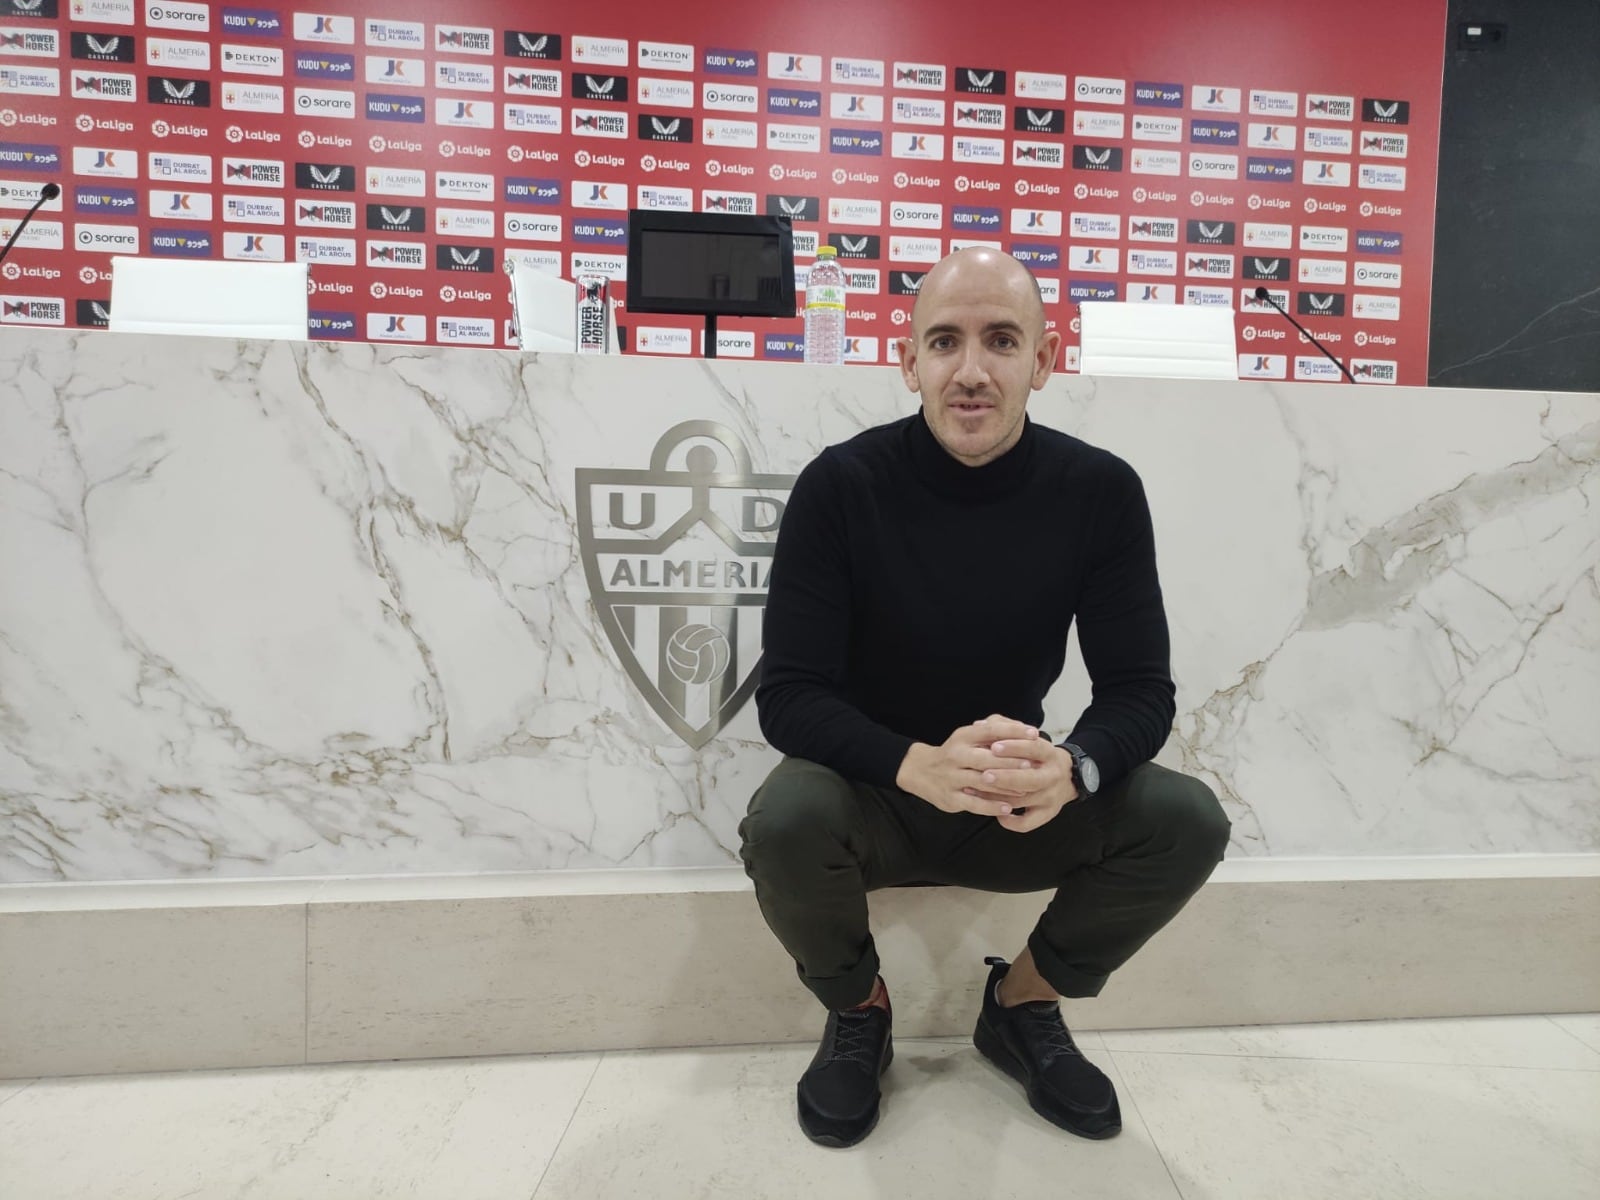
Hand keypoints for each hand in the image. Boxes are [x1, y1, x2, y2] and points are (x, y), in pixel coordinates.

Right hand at [895, 715, 1070, 821]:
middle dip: (1012, 761)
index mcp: (962, 736)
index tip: (1034, 734)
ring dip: (1005, 786)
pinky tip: (1008, 808)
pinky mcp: (950, 798)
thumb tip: (1023, 730)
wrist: (919, 770)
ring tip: (1027, 789)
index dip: (1013, 731)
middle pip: (987, 758)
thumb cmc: (955, 753)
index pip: (990, 730)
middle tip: (1034, 765)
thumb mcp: (968, 737)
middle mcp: (955, 755)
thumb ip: (993, 733)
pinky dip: (992, 806)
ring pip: (982, 782)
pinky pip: (974, 804)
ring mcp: (951, 778)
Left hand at [965, 724, 1078, 833]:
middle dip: (1006, 777)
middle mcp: (1052, 776)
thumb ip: (1006, 728)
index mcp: (1049, 753)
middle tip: (984, 774)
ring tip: (975, 792)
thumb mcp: (1029, 738)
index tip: (994, 746)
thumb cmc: (1038, 755)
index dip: (1015, 747)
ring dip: (998, 798)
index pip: (1034, 748)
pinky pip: (1027, 823)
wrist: (1067, 776)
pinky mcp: (1047, 814)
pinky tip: (996, 814)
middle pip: (1030, 779)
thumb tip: (980, 726)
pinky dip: (1011, 822)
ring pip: (1023, 801)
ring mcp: (1050, 797)